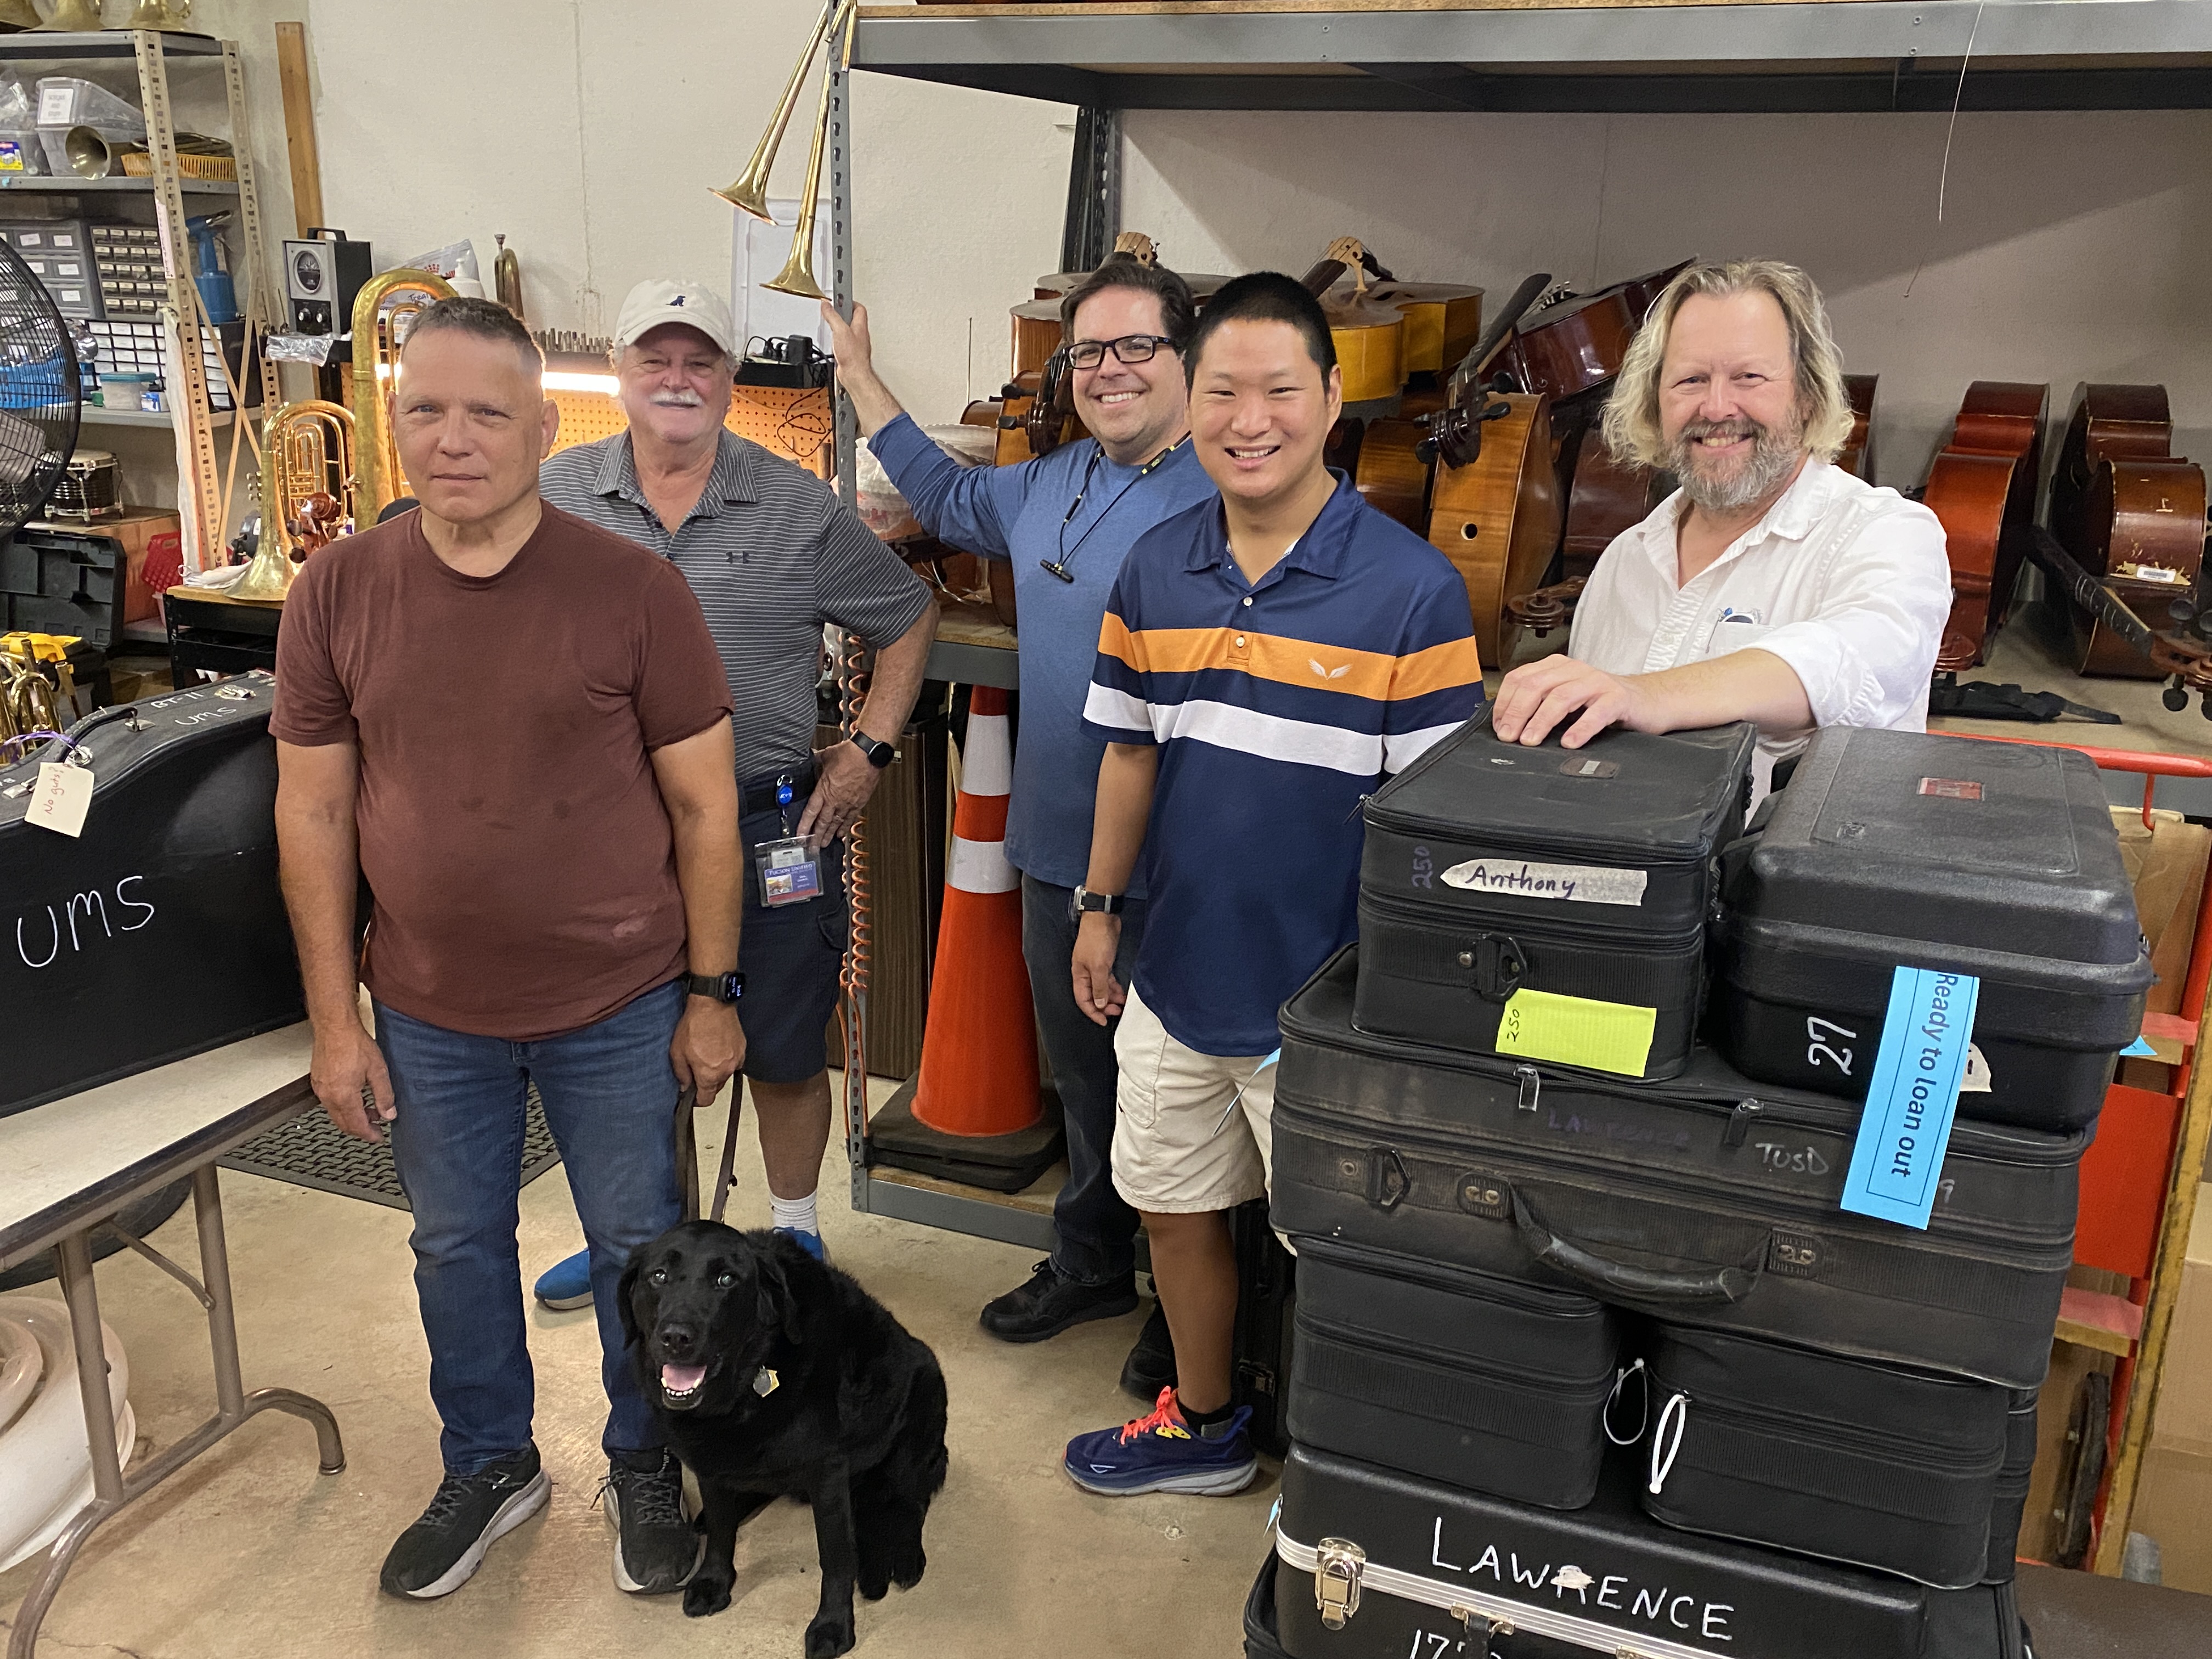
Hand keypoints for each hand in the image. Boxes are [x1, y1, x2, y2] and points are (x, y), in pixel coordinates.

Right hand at [311, 1013, 395, 1143]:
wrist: (334, 1027)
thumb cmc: (354, 1044)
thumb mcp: (378, 1070)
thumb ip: (384, 1095)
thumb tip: (389, 1114)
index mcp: (343, 1096)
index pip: (357, 1126)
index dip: (370, 1135)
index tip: (379, 1138)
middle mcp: (328, 1096)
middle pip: (344, 1124)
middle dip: (361, 1129)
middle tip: (376, 1128)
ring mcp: (320, 1089)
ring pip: (336, 1114)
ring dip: (353, 1117)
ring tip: (371, 1110)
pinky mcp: (318, 1082)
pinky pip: (330, 1103)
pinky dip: (343, 1107)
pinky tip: (356, 1099)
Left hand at [672, 998, 744, 1108]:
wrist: (712, 1004)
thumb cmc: (694, 1025)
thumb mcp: (677, 1052)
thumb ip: (681, 1074)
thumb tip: (685, 1087)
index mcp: (709, 1075)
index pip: (706, 1100)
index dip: (697, 1100)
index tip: (692, 1095)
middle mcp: (726, 1071)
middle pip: (716, 1088)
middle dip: (706, 1084)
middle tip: (695, 1071)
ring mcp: (737, 1060)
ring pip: (725, 1076)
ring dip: (716, 1073)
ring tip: (706, 1057)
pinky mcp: (742, 1050)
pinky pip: (733, 1063)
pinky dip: (726, 1062)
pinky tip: (717, 1050)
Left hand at [798, 739, 883, 849]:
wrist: (869, 754)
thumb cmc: (850, 754)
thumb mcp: (827, 756)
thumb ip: (817, 760)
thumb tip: (811, 758)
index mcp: (825, 789)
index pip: (811, 812)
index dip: (804, 826)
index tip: (800, 836)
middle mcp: (836, 799)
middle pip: (823, 823)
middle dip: (816, 837)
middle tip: (812, 848)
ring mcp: (848, 802)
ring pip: (836, 823)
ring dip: (829, 835)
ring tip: (824, 844)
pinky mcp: (859, 802)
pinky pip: (850, 818)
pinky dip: (845, 827)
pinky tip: (841, 833)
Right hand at [819, 300, 874, 381]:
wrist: (854, 375)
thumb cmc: (853, 356)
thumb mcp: (840, 330)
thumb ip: (832, 316)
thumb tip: (826, 304)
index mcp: (860, 325)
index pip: (858, 307)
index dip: (849, 301)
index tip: (840, 298)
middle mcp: (859, 334)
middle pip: (852, 317)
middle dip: (842, 312)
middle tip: (834, 309)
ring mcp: (855, 343)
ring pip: (847, 330)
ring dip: (839, 326)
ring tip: (831, 323)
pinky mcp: (850, 352)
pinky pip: (843, 341)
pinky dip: (837, 338)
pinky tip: (832, 341)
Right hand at [1071, 913, 1124, 1026]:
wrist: (1103, 918)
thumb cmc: (1096, 939)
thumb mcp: (1099, 967)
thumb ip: (1099, 988)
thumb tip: (1099, 1005)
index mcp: (1079, 975)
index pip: (1083, 1001)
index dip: (1092, 1013)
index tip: (1104, 1021)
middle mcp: (1085, 973)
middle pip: (1092, 996)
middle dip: (1104, 1006)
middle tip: (1117, 1012)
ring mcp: (1095, 967)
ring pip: (1102, 988)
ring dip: (1112, 997)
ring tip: (1123, 1003)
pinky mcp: (1104, 961)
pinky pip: (1108, 980)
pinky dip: (1114, 987)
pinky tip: (1122, 991)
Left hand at [1491, 654, 1658, 749]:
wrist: (1648, 701)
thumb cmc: (1601, 703)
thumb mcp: (1565, 700)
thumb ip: (1540, 706)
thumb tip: (1507, 728)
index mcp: (1556, 668)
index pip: (1520, 679)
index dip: (1505, 704)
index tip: (1499, 728)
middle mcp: (1575, 670)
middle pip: (1536, 686)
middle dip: (1517, 713)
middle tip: (1509, 737)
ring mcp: (1597, 682)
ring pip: (1562, 697)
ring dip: (1542, 721)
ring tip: (1531, 740)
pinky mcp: (1618, 698)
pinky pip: (1597, 712)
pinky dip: (1581, 728)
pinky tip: (1569, 742)